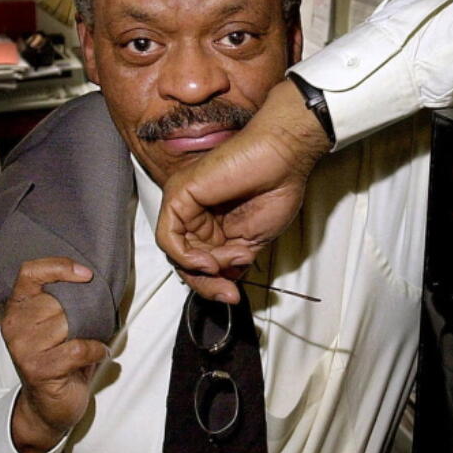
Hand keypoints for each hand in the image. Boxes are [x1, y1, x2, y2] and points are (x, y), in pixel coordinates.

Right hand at [2, 257, 108, 452]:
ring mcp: (23, 348)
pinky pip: (76, 349)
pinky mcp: (37, 369)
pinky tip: (100, 353)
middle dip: (82, 309)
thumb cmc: (58, 358)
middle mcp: (14, 325)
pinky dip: (95, 350)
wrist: (48, 406)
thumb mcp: (57, 323)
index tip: (87, 274)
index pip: (29, 272)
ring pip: (66, 323)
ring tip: (93, 339)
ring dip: (89, 331)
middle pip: (55, 299)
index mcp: (17, 307)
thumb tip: (94, 278)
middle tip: (92, 321)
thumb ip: (64, 300)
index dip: (59, 266)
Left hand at [156, 79, 331, 302]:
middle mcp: (194, 213)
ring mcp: (185, 203)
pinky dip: (186, 256)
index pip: (200, 262)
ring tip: (225, 266)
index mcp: (212, 222)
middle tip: (228, 292)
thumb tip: (221, 281)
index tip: (233, 293)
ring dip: (200, 270)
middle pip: (186, 261)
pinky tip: (208, 260)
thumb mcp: (252, 241)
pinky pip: (169, 237)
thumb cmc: (276, 187)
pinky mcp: (179, 195)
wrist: (283, 159)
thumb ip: (232, 261)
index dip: (214, 283)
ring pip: (176, 253)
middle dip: (207, 282)